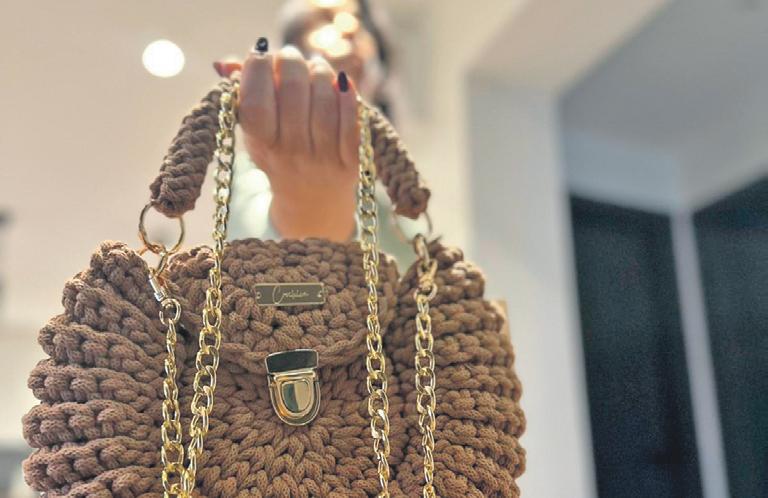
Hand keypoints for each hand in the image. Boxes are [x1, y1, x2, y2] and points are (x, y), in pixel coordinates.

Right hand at [215, 43, 359, 241]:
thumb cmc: (279, 151)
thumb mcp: (256, 131)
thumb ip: (242, 94)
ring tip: (316, 67)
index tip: (259, 53)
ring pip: (325, 100)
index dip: (256, 68)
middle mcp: (291, 153)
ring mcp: (322, 159)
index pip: (255, 100)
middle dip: (292, 61)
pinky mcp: (352, 161)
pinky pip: (352, 121)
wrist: (313, 199)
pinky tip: (342, 84)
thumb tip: (224, 62)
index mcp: (261, 144)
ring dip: (321, 72)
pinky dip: (348, 96)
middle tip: (291, 56)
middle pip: (294, 91)